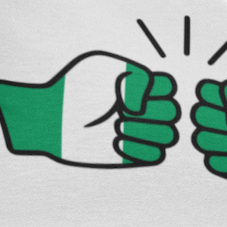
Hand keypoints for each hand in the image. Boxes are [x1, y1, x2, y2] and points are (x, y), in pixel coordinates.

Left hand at [0, 51, 179, 167]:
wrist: (52, 119)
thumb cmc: (74, 90)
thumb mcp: (104, 68)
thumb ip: (135, 75)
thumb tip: (144, 105)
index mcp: (141, 85)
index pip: (170, 86)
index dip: (155, 89)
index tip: (128, 89)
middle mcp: (144, 109)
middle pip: (174, 112)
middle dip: (149, 112)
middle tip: (118, 111)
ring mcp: (139, 133)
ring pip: (169, 136)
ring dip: (141, 131)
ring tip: (114, 126)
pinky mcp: (131, 157)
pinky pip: (156, 156)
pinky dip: (136, 149)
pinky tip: (114, 143)